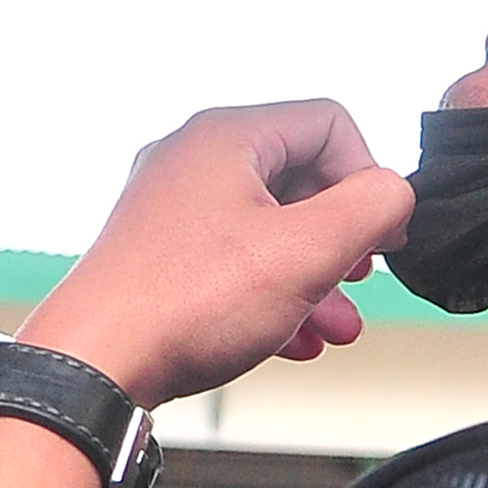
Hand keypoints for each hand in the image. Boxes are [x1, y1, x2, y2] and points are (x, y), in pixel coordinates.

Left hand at [21, 102, 417, 405]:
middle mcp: (191, 160)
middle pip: (299, 178)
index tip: (380, 234)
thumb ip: (370, 208)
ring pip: (267, 228)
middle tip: (358, 280)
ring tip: (333, 327)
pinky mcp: (156, 253)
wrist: (94, 364)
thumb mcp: (307, 251)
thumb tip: (394, 193)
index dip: (368, 178)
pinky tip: (290, 339)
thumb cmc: (183, 305)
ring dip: (312, 278)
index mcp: (225, 136)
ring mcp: (169, 207)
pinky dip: (269, 295)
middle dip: (340, 239)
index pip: (330, 124)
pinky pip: (232, 261)